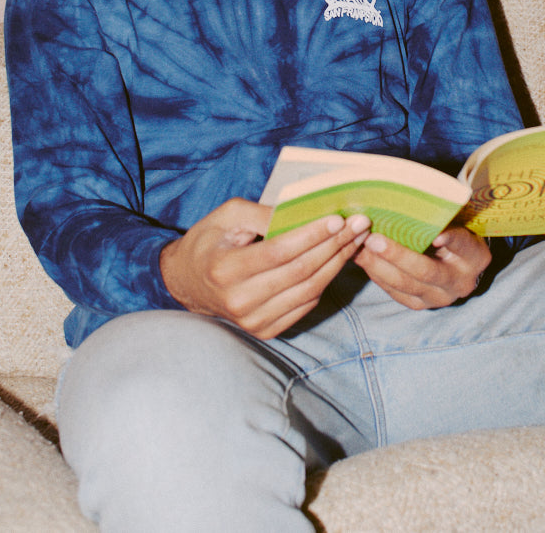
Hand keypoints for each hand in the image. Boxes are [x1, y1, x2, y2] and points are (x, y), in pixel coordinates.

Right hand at [160, 198, 370, 338]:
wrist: (186, 282)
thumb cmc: (209, 241)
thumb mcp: (227, 215)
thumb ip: (262, 213)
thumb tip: (303, 213)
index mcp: (225, 269)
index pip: (278, 252)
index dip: (311, 235)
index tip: (338, 218)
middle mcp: (239, 300)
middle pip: (300, 271)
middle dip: (334, 245)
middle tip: (359, 225)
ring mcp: (253, 321)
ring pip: (308, 290)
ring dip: (337, 263)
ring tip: (356, 240)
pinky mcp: (265, 330)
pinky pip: (305, 305)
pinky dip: (325, 281)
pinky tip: (337, 260)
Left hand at [353, 225, 490, 308]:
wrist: (458, 264)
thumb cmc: (453, 233)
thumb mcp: (456, 224)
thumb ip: (441, 218)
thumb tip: (409, 204)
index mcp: (475, 257)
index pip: (462, 245)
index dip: (450, 238)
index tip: (437, 234)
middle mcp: (460, 282)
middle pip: (427, 271)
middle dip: (397, 255)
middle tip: (373, 239)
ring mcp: (440, 298)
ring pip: (405, 285)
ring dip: (379, 266)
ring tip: (360, 247)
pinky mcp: (420, 305)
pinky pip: (395, 292)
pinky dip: (376, 274)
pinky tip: (362, 258)